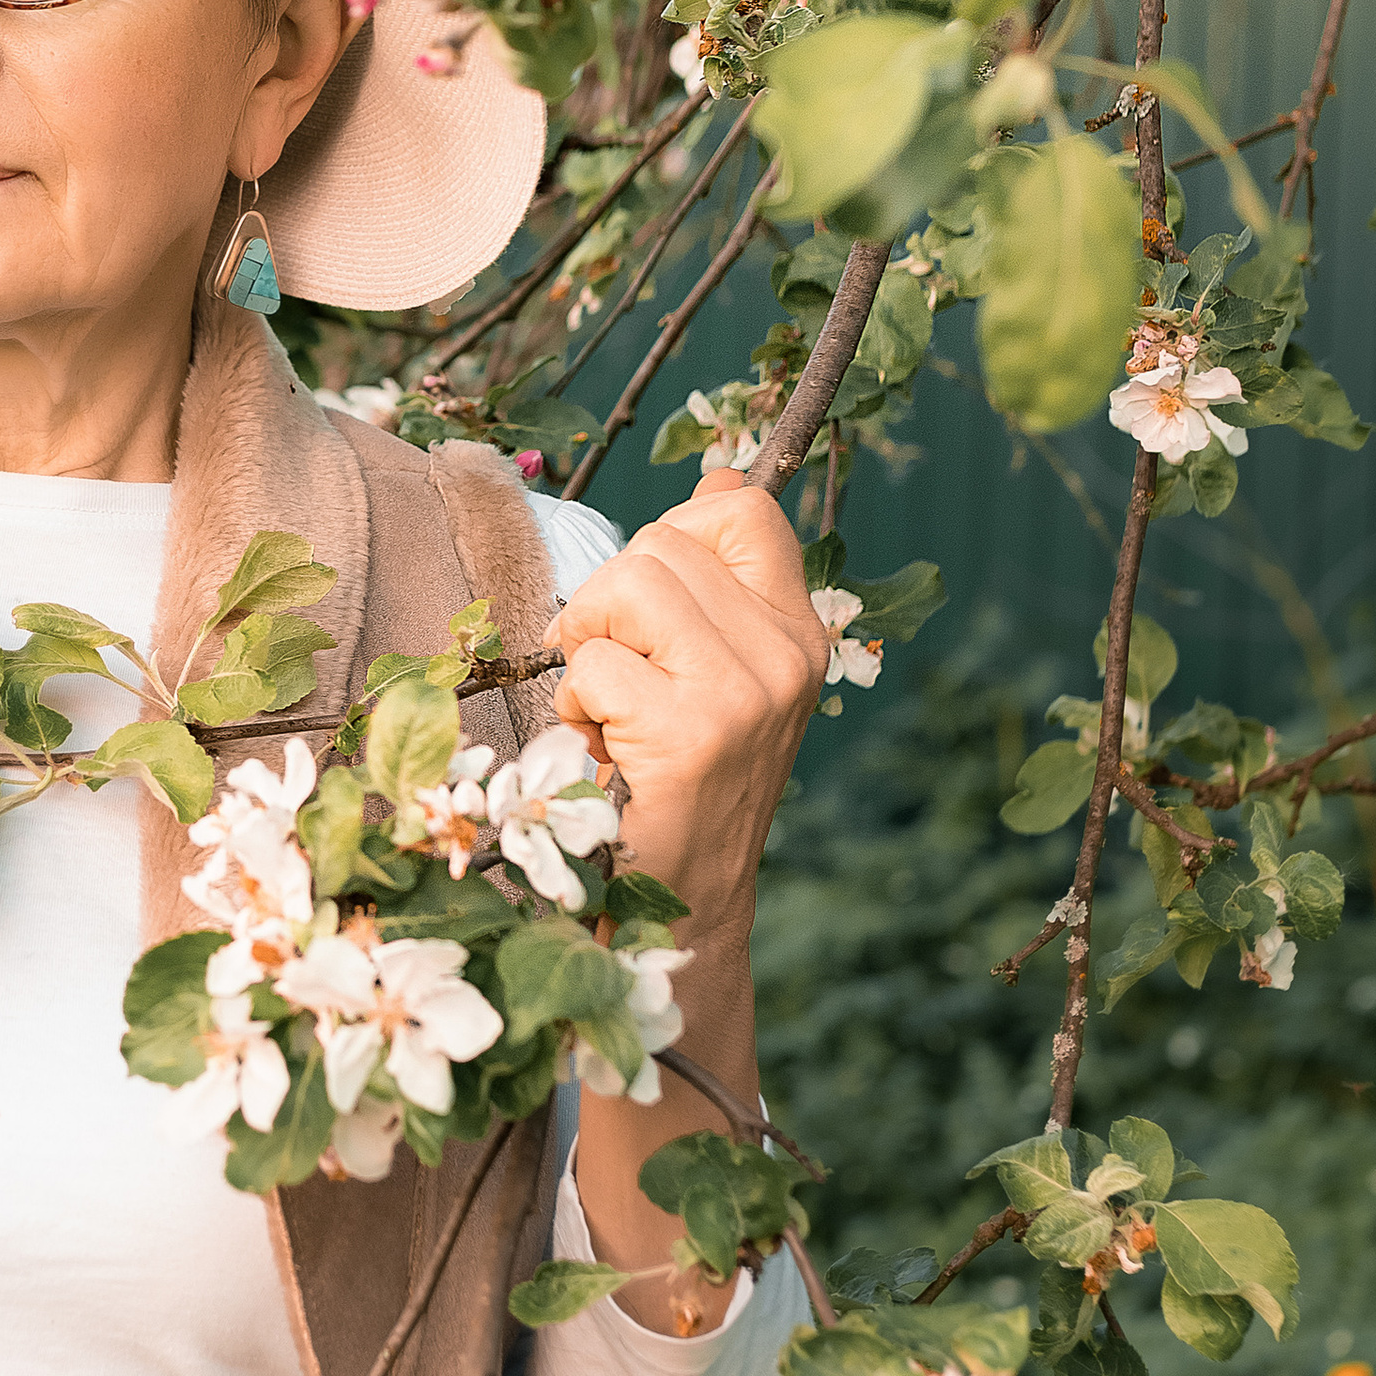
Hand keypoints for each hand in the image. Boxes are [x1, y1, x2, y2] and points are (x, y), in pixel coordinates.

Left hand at [552, 473, 829, 953]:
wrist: (687, 904)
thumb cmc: (679, 778)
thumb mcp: (716, 669)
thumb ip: (714, 577)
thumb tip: (718, 471)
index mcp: (798, 630)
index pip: (744, 508)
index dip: (675, 531)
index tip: (649, 601)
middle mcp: (788, 654)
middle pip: (660, 544)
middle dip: (608, 603)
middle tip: (615, 673)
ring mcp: (747, 693)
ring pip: (627, 587)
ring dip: (587, 647)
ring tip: (608, 707)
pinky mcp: (694, 733)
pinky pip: (595, 664)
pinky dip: (576, 706)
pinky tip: (605, 751)